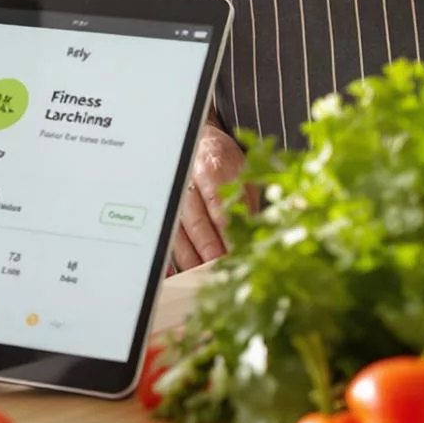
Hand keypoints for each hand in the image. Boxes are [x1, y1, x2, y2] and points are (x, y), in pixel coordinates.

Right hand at [170, 122, 247, 271]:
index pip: (219, 208)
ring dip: (191, 259)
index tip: (237, 256)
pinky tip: (175, 275)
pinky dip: (169, 258)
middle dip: (209, 251)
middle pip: (196, 222)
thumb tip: (259, 236)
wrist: (198, 143)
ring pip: (178, 232)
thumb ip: (248, 204)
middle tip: (221, 272)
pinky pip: (165, 236)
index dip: (227, 235)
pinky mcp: (165, 210)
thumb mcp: (244, 175)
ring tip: (204, 279)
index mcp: (212, 170)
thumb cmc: (224, 162)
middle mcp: (188, 183)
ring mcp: (173, 197)